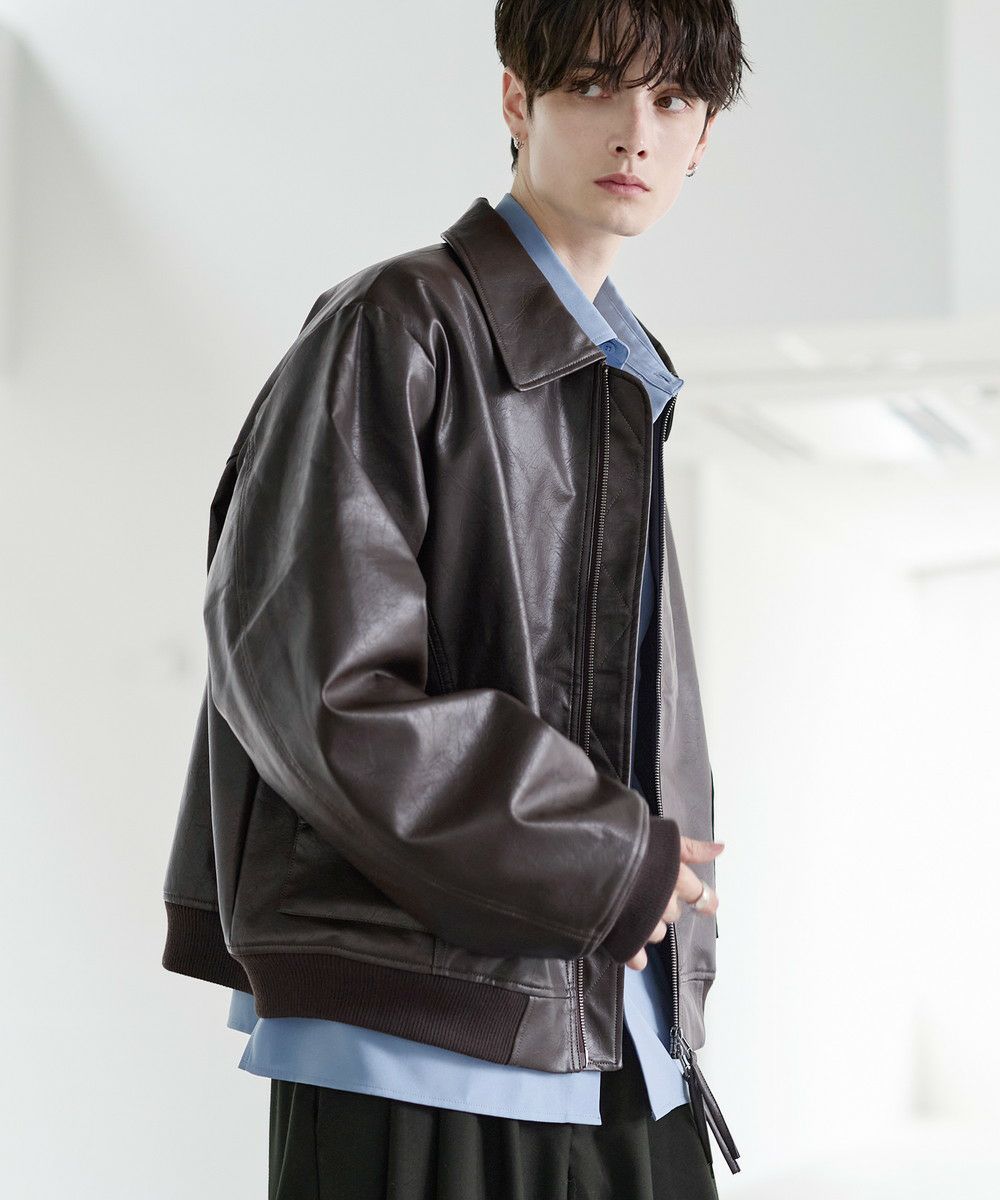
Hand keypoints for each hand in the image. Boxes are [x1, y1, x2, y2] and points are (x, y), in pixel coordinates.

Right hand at [625, 836, 724, 970]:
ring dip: (647, 925)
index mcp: (676, 876)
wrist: (585, 855)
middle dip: (662, 906)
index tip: (697, 900)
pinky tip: (630, 949)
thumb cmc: (623, 838)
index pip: (699, 895)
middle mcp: (665, 902)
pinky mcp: (624, 938)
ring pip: (656, 933)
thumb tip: (721, 848)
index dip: (699, 898)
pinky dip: (634, 954)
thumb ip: (690, 847)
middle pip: (673, 914)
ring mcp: (645, 923)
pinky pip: (635, 954)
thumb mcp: (659, 836)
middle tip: (642, 889)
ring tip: (627, 907)